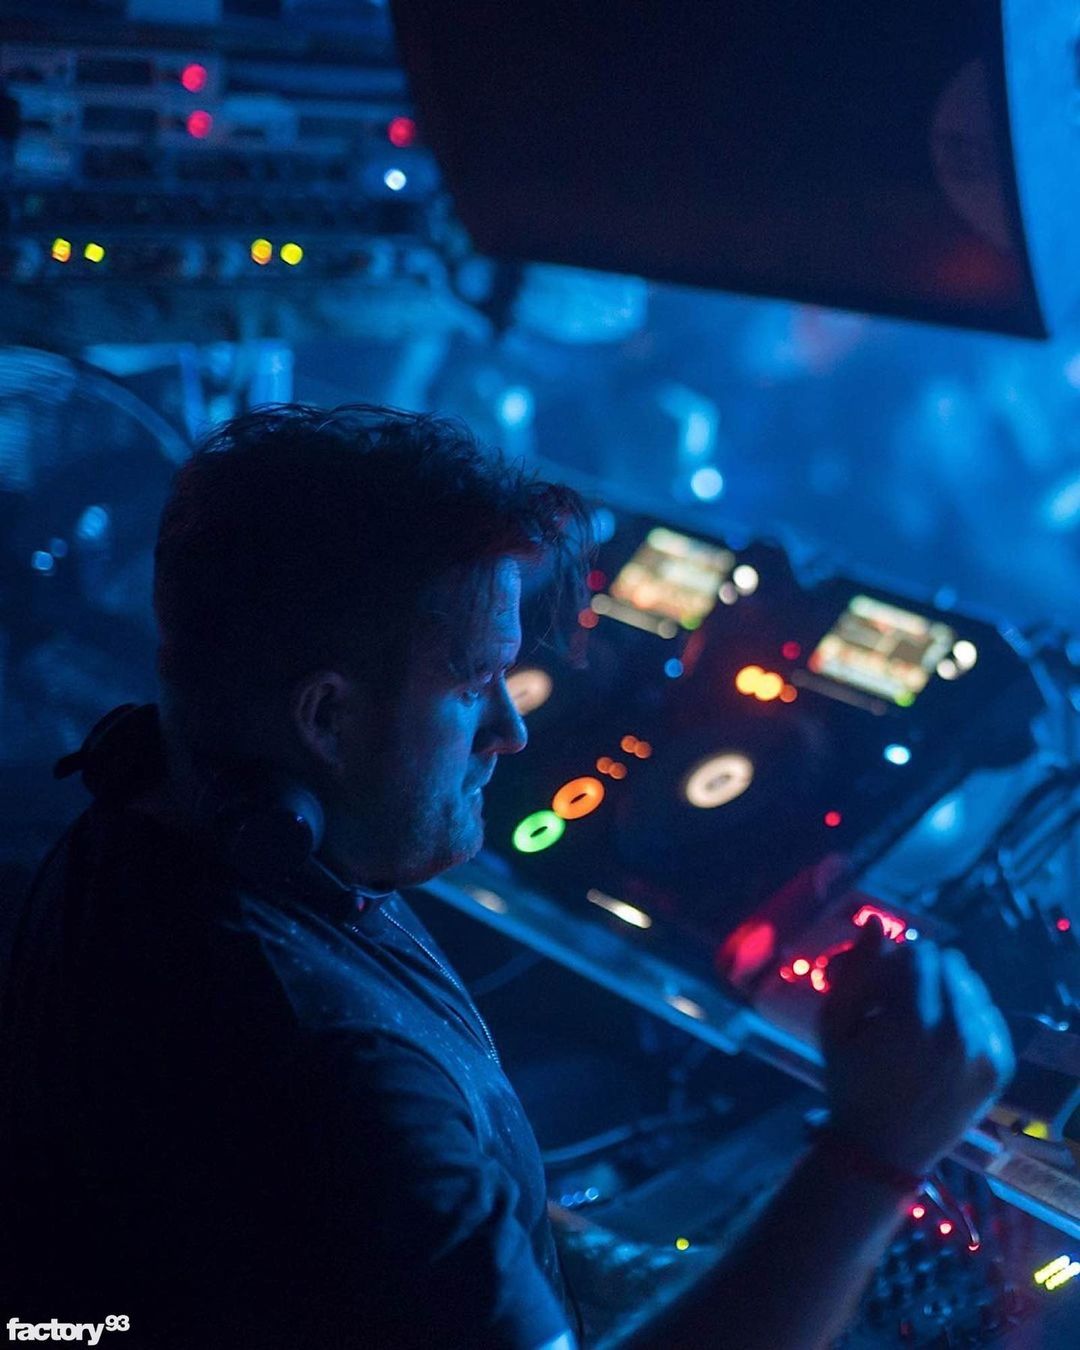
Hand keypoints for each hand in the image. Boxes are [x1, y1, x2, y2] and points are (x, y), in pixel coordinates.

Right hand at [820, 919, 1014, 1176]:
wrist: (884, 1150)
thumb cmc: (850, 1082)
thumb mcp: (835, 1023)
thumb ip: (855, 969)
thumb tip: (875, 923)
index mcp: (913, 1019)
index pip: (918, 953)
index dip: (894, 961)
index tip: (879, 984)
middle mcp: (958, 1031)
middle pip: (949, 964)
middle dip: (922, 974)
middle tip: (897, 1003)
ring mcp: (986, 1051)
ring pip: (972, 986)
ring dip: (946, 992)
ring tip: (919, 1024)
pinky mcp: (1001, 1066)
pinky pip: (989, 1014)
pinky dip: (967, 1016)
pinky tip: (942, 1037)